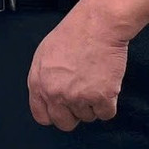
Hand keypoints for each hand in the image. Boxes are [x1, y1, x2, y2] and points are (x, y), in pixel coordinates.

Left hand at [27, 1, 131, 131]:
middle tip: (84, 97)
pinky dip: (109, 104)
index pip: (42, 116)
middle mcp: (55, 94)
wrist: (97, 25)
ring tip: (96, 80)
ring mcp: (78, 97)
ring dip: (94, 104)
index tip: (64, 109)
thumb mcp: (44, 56)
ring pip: (88, 117)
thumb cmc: (72, 34)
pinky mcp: (101, 97)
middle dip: (75, 114)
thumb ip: (43, 79)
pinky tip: (108, 85)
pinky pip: (106, 114)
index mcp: (38, 84)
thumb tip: (48, 96)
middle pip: (65, 123)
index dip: (55, 114)